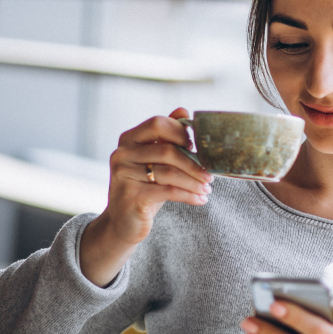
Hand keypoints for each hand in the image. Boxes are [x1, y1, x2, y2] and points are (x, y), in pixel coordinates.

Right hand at [80, 108, 212, 286]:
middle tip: (210, 175)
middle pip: (166, 150)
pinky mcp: (131, 196)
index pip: (157, 123)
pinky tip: (200, 200)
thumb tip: (183, 110)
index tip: (197, 147)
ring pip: (169, 173)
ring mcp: (123, 175)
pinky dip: (189, 195)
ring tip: (207, 189)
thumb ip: (166, 137)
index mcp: (128, 139)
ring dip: (194, 182)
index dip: (181, 132)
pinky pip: (168, 191)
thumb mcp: (155, 161)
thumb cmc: (145, 187)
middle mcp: (122, 154)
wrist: (124, 223)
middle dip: (193, 163)